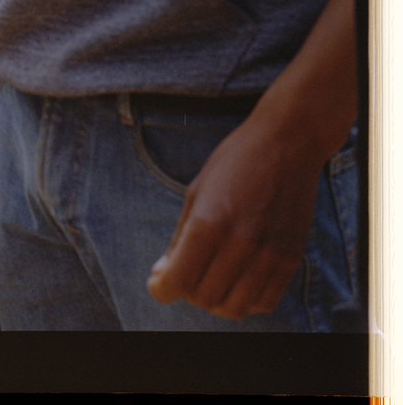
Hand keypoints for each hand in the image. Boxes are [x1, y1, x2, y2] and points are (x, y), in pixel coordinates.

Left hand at [145, 104, 331, 319]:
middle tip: (186, 272)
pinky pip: (264, 302)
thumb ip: (180, 237)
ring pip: (235, 308)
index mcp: (209, 221)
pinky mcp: (291, 259)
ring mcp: (269, 254)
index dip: (161, 288)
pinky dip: (245, 299)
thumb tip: (164, 275)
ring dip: (216, 299)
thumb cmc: (235, 161)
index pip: (178, 280)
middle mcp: (240, 242)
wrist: (287, 143)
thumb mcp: (197, 191)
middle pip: (204, 298)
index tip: (159, 283)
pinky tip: (237, 278)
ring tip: (211, 276)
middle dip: (187, 290)